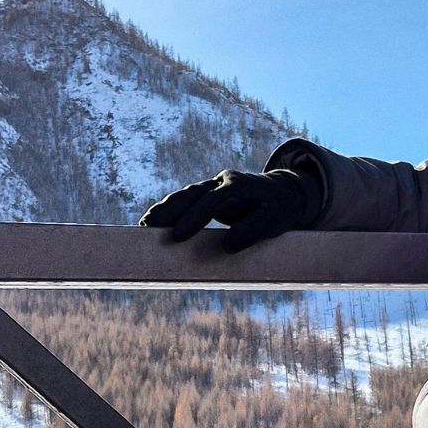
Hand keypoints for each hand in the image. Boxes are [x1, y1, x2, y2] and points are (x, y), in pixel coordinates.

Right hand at [140, 167, 316, 252]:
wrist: (284, 191)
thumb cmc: (280, 208)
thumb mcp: (275, 221)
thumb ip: (252, 231)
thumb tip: (226, 246)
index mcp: (238, 185)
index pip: (212, 200)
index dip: (194, 218)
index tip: (179, 236)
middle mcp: (222, 181)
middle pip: (191, 194)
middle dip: (169, 210)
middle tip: (148, 227)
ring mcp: (214, 186)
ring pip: (185, 196)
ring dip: (165, 210)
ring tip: (144, 226)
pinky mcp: (209, 195)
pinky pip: (187, 202)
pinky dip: (171, 212)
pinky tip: (154, 223)